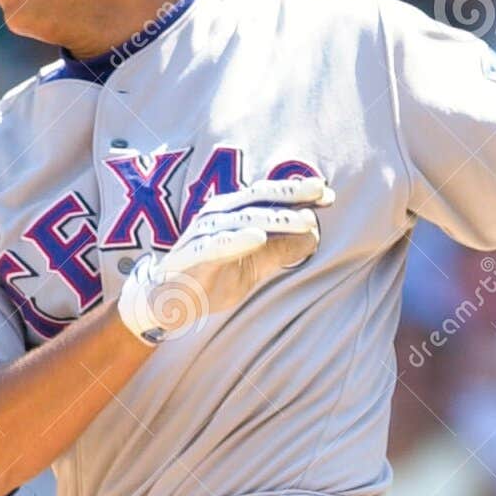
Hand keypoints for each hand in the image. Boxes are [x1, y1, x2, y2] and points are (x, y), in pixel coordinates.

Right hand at [117, 176, 334, 343]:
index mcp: (233, 213)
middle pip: (258, 199)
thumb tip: (315, 236)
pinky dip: (236, 239)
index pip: (268, 197)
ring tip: (304, 220)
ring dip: (274, 218)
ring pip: (242, 220)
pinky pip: (214, 245)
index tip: (329, 195)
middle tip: (321, 194)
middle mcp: (217, 215)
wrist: (166, 302)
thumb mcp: (253, 266)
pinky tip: (258, 237)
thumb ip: (280, 250)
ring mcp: (202, 234)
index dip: (297, 193)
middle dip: (291, 195)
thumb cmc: (210, 277)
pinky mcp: (190, 256)